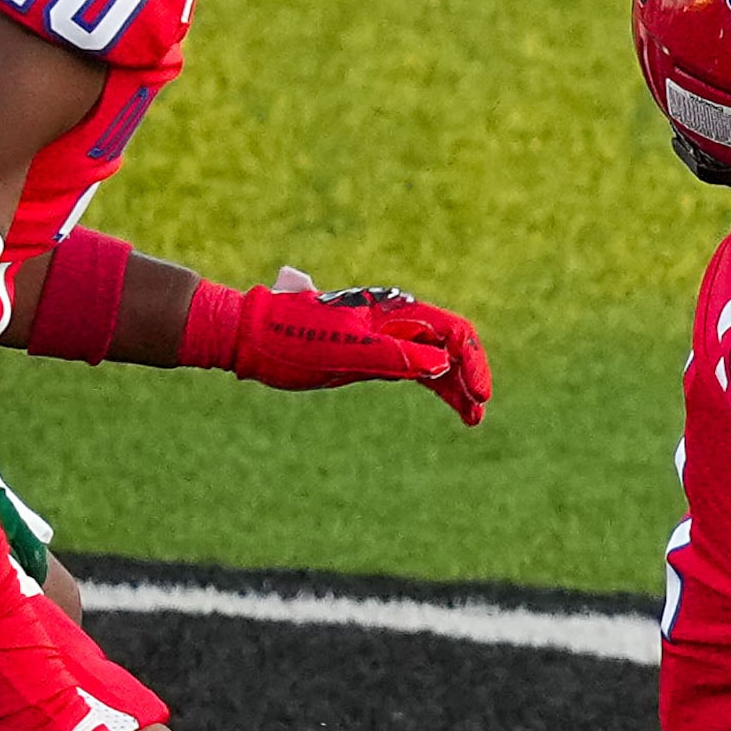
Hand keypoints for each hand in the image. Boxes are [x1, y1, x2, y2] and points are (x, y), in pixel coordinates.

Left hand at [230, 278, 491, 424]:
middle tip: (479, 409)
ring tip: (474, 419)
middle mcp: (397, 323)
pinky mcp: (376, 359)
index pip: (450, 330)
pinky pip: (419, 373)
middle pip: (451, 346)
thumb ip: (395, 354)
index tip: (478, 394)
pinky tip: (455, 409)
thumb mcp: (345, 349)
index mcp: (393, 312)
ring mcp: (388, 341)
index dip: (471, 361)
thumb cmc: (293, 337)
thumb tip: (442, 364)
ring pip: (439, 363)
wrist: (251, 339)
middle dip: (470, 376)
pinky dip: (438, 390)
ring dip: (458, 389)